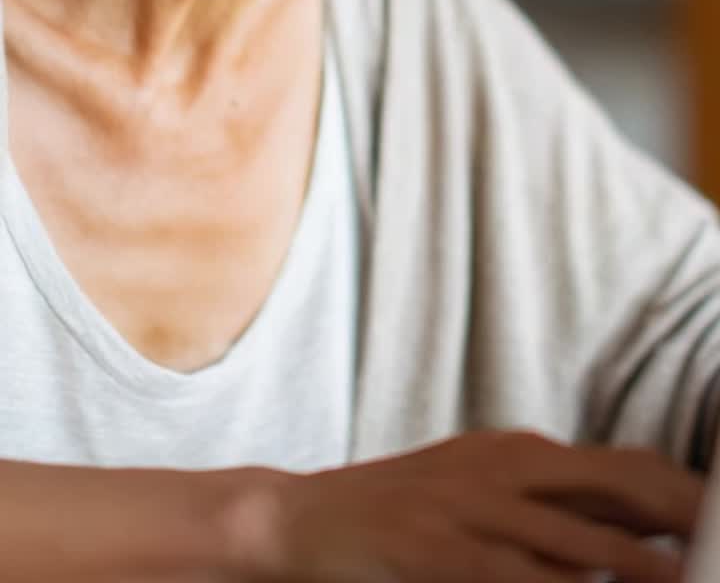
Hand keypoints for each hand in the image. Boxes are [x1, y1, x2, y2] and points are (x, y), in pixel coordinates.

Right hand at [223, 431, 702, 582]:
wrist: (304, 517)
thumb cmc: (401, 510)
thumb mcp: (479, 488)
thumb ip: (546, 508)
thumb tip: (624, 531)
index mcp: (519, 452)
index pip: (623, 466)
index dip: (679, 490)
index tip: (715, 511)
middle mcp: (505, 469)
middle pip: (616, 484)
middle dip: (677, 512)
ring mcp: (474, 507)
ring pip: (579, 539)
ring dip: (638, 566)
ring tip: (684, 580)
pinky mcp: (444, 551)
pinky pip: (518, 577)